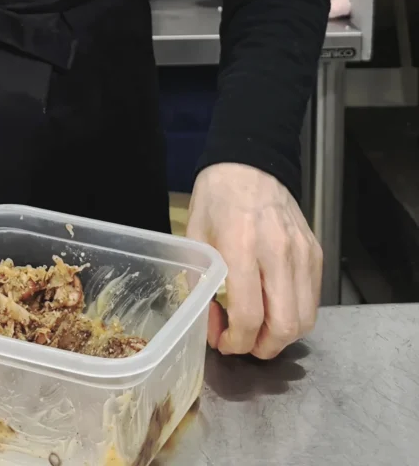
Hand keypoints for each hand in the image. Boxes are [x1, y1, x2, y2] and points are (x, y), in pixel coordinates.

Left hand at [185, 163, 321, 358]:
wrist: (249, 166)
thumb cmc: (215, 202)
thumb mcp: (196, 241)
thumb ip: (202, 286)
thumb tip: (214, 328)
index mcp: (241, 248)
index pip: (250, 315)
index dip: (236, 342)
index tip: (223, 344)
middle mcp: (278, 253)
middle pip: (286, 325)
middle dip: (263, 347)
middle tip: (244, 345)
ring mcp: (302, 254)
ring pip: (305, 318)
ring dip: (281, 336)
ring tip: (257, 331)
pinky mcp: (316, 253)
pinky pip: (313, 299)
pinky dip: (295, 315)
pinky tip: (273, 309)